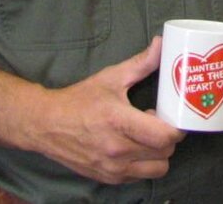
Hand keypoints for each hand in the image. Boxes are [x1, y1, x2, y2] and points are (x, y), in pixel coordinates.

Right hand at [35, 37, 184, 183]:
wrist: (45, 124)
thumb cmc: (80, 99)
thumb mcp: (111, 77)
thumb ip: (141, 63)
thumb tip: (161, 43)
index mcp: (120, 122)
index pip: (164, 136)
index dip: (176, 127)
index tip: (173, 116)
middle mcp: (117, 150)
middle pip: (165, 153)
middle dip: (169, 138)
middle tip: (160, 123)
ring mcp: (112, 168)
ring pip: (157, 169)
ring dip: (159, 154)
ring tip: (148, 137)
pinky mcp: (107, 179)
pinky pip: (140, 177)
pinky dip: (144, 164)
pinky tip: (135, 146)